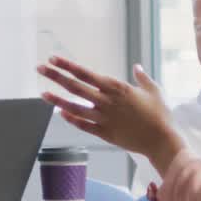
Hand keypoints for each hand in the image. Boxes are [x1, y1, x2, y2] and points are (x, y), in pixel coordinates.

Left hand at [38, 56, 184, 173]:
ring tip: (43, 94)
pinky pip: (83, 125)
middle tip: (40, 69)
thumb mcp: (154, 90)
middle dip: (55, 76)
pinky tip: (60, 114)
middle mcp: (106, 101)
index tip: (54, 59)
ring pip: (74, 107)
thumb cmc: (160, 115)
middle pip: (75, 87)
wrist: (161, 140)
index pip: (86, 74)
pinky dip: (71, 119)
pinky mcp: (104, 133)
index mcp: (116, 87)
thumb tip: (137, 67)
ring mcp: (103, 118)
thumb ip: (142, 78)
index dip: (68, 66)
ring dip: (57, 100)